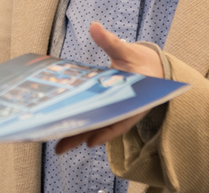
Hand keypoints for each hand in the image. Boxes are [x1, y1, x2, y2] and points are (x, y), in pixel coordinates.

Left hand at [54, 22, 164, 154]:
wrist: (150, 68)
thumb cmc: (140, 62)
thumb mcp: (127, 52)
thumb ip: (110, 42)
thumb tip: (94, 27)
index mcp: (134, 101)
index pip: (120, 119)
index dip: (106, 132)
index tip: (91, 141)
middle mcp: (122, 111)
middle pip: (101, 127)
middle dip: (81, 138)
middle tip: (60, 149)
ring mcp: (113, 112)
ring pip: (94, 127)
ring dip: (76, 137)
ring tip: (58, 148)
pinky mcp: (105, 110)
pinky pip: (92, 121)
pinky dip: (80, 128)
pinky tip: (64, 135)